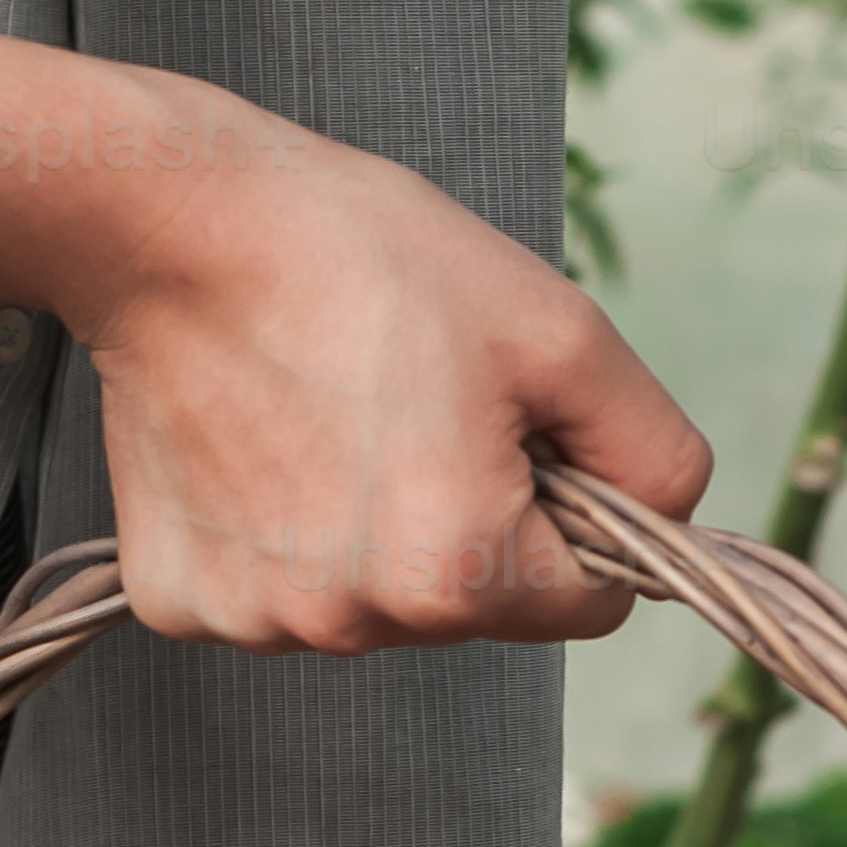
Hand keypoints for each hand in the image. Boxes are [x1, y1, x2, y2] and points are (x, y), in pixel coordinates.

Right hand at [80, 87, 709, 649]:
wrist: (171, 220)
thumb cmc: (367, 259)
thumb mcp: (561, 332)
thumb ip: (655, 451)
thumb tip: (674, 531)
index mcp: (456, 575)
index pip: (589, 604)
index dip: (576, 510)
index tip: (517, 430)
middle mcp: (350, 626)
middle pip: (477, 606)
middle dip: (475, 517)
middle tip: (415, 401)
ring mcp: (256, 621)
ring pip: (378, 604)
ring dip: (376, 529)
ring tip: (330, 414)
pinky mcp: (179, 601)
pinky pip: (278, 592)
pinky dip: (282, 534)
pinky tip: (262, 443)